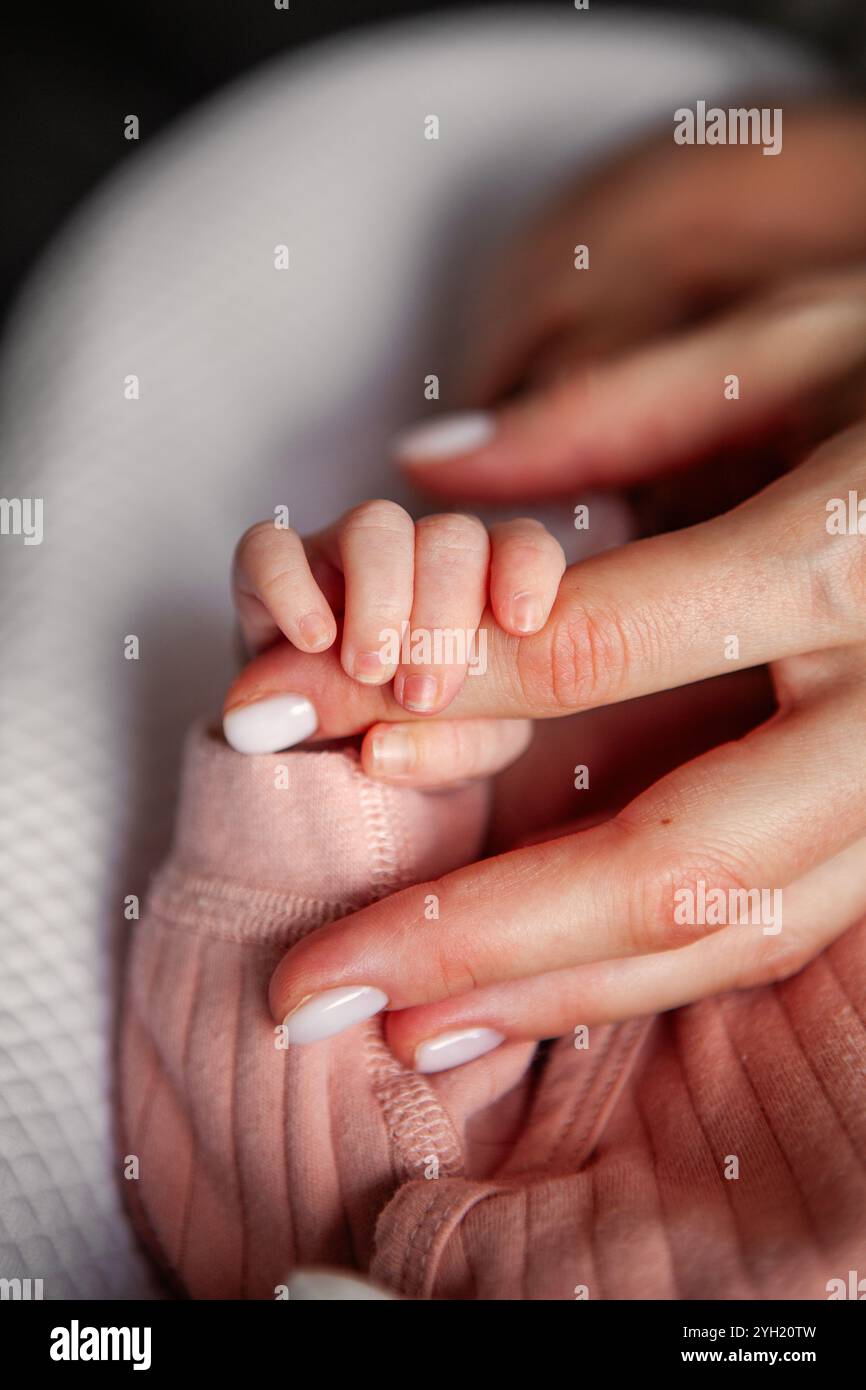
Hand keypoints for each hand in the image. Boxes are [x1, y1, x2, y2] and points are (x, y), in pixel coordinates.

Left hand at [243, 264, 865, 1064]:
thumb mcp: (788, 347)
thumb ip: (611, 406)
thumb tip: (427, 459)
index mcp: (843, 558)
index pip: (603, 646)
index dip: (447, 695)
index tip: (305, 725)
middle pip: (670, 859)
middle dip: (479, 936)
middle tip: (319, 984)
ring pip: (730, 931)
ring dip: (556, 993)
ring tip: (406, 1026)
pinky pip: (778, 932)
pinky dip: (650, 979)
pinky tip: (539, 996)